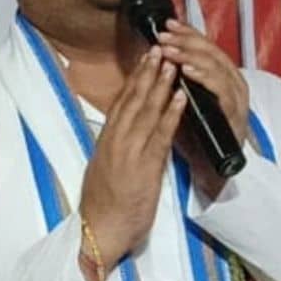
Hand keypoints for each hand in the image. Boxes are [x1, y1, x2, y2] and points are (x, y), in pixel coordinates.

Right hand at [79, 46, 187, 272]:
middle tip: (158, 48)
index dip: (134, 80)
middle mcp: (116, 142)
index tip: (144, 60)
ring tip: (171, 62)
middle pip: (132, 100)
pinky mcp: (143, 168)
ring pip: (146, 111)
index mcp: (107, 141)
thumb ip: (117, 149)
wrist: (100, 231)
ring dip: (160, 85)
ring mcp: (129, 153)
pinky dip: (170, 114)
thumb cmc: (104, 206)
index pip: (121, 103)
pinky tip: (180, 97)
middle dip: (147, 73)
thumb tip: (127, 133)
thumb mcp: (107, 170)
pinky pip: (159, 135)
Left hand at [155, 19, 248, 197]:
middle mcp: (233, 84)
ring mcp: (237, 100)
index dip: (186, 34)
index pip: (205, 47)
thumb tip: (155, 55)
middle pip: (212, 52)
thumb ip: (175, 81)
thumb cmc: (194, 137)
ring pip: (217, 68)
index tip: (166, 24)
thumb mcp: (183, 103)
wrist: (209, 172)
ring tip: (171, 51)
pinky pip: (221, 92)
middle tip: (165, 34)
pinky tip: (187, 71)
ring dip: (192, 56)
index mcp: (221, 78)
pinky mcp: (235, 116)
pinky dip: (204, 78)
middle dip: (187, 41)